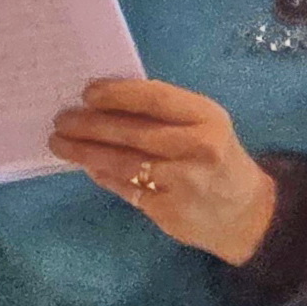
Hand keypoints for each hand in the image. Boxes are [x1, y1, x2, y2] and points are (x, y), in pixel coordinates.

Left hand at [47, 78, 280, 264]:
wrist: (246, 212)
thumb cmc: (214, 158)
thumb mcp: (202, 127)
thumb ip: (162, 115)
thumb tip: (103, 105)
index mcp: (206, 117)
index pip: (155, 98)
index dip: (117, 94)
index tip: (86, 93)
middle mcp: (197, 147)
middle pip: (132, 132)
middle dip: (89, 125)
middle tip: (61, 120)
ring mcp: (184, 181)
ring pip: (123, 162)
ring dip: (85, 152)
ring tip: (60, 143)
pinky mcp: (170, 209)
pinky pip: (126, 188)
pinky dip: (103, 176)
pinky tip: (87, 167)